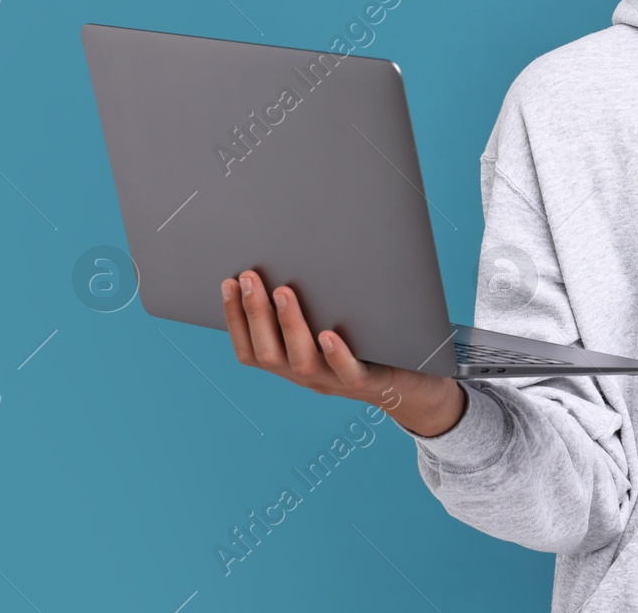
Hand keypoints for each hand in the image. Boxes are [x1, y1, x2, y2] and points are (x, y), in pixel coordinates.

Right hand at [220, 268, 466, 437]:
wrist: (410, 383)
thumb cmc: (365, 344)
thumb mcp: (330, 325)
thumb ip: (310, 305)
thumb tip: (291, 255)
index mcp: (290, 363)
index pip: (250, 348)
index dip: (234, 318)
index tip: (227, 282)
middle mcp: (306, 376)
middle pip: (269, 352)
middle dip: (254, 313)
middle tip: (248, 277)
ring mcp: (334, 382)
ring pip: (302, 361)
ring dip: (289, 325)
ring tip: (283, 291)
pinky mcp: (367, 382)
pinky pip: (347, 372)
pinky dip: (336, 355)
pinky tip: (328, 335)